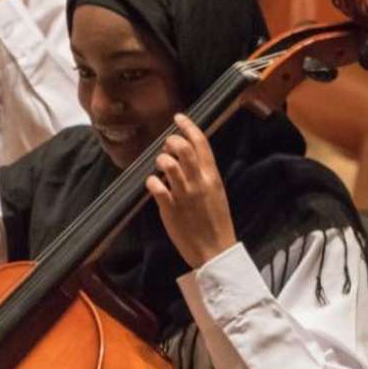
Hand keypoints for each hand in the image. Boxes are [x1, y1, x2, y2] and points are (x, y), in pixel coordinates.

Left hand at [146, 114, 236, 267]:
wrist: (215, 251)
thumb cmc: (216, 223)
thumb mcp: (216, 193)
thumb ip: (204, 175)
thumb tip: (189, 159)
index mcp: (212, 177)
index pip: (201, 143)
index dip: (188, 126)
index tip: (178, 117)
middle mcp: (198, 182)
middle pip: (184, 149)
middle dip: (172, 141)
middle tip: (167, 145)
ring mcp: (184, 195)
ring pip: (168, 164)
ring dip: (160, 159)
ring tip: (160, 165)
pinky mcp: (170, 209)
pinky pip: (156, 186)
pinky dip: (151, 181)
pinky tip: (152, 184)